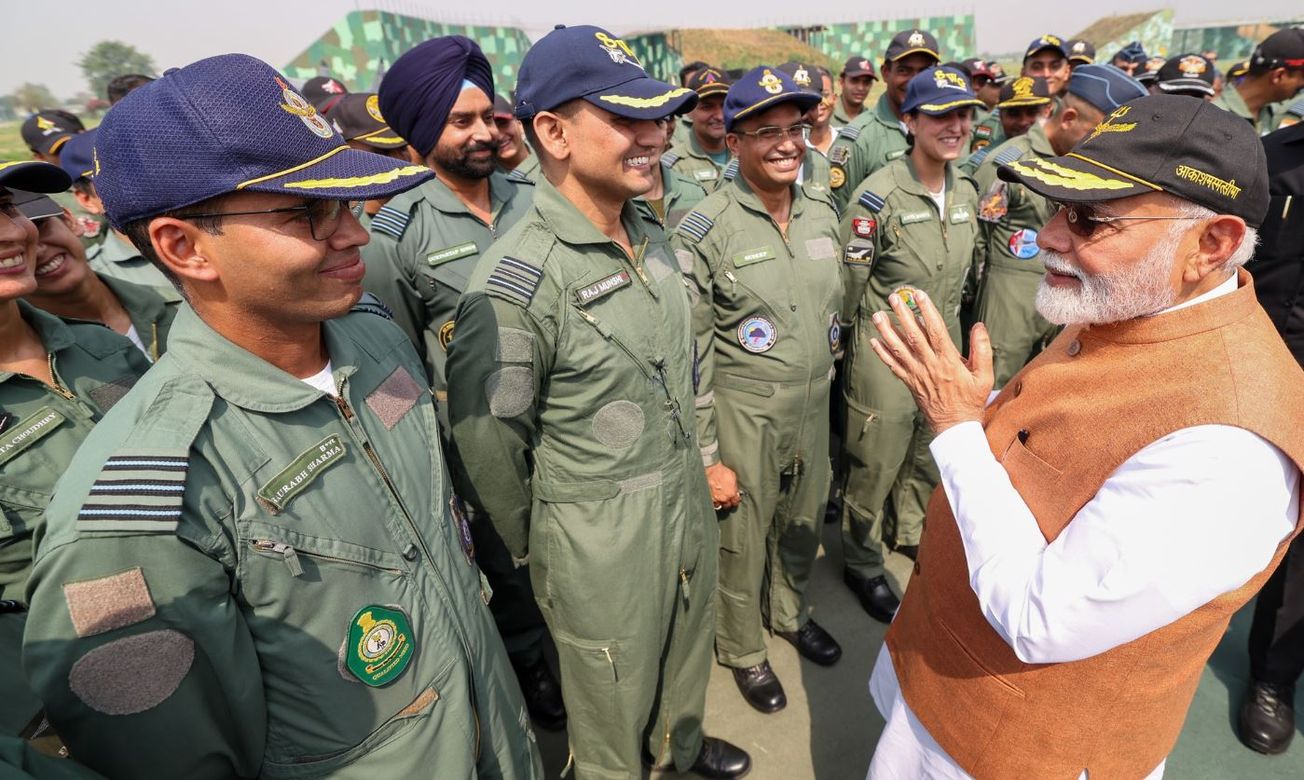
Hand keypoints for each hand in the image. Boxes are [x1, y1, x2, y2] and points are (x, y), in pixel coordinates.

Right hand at [705, 462, 741, 510]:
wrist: (711, 468)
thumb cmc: (722, 471)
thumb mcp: (733, 477)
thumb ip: (735, 487)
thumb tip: (736, 491)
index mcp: (731, 494)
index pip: (735, 502)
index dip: (735, 500)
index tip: (734, 499)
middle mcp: (723, 498)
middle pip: (727, 505)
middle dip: (727, 502)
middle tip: (727, 499)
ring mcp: (715, 499)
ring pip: (718, 506)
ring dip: (719, 503)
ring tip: (719, 499)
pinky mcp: (708, 497)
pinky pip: (711, 502)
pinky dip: (712, 501)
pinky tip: (713, 497)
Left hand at [868, 289, 992, 433]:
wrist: (955, 426)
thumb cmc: (971, 400)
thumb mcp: (985, 376)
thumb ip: (982, 350)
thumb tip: (978, 326)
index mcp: (948, 361)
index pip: (935, 331)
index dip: (927, 311)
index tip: (919, 296)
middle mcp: (930, 366)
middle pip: (913, 336)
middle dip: (902, 315)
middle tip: (894, 298)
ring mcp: (917, 374)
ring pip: (899, 349)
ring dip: (887, 331)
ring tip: (878, 315)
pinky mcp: (909, 383)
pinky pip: (893, 366)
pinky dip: (883, 353)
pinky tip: (874, 341)